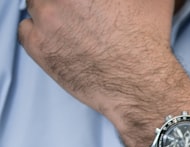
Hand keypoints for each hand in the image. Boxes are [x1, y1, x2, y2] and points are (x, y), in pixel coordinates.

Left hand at [18, 0, 187, 136]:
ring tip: (74, 30)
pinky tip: (62, 43)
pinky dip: (39, 34)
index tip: (86, 6)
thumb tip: (127, 0)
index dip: (82, 2)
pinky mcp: (36, 43)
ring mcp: (46, 17)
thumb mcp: (154, 2)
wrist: (142, 85)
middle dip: (67, 5)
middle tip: (81, 16)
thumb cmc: (149, 43)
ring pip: (37, 5)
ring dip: (51, 14)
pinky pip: (25, 28)